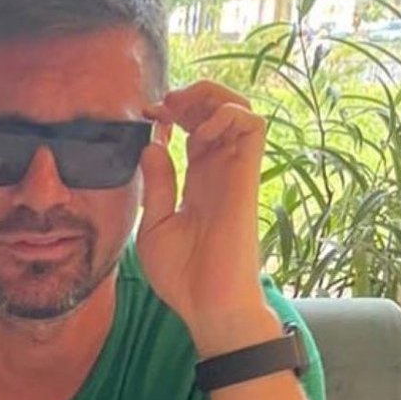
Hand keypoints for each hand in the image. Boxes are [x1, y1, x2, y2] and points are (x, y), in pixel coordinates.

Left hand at [138, 81, 278, 353]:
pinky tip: (199, 134)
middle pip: (220, 110)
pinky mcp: (247, 176)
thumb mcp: (155, 224)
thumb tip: (151, 146)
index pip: (194, 130)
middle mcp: (219, 171)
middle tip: (164, 105)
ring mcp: (234, 171)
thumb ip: (156, 184)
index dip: (174, 113)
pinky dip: (227, 115)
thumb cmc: (182, 275)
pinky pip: (253, 126)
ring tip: (182, 113)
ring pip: (241, 108)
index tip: (147, 115)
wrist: (208, 304)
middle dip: (193, 95)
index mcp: (197, 181)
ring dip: (212, 99)